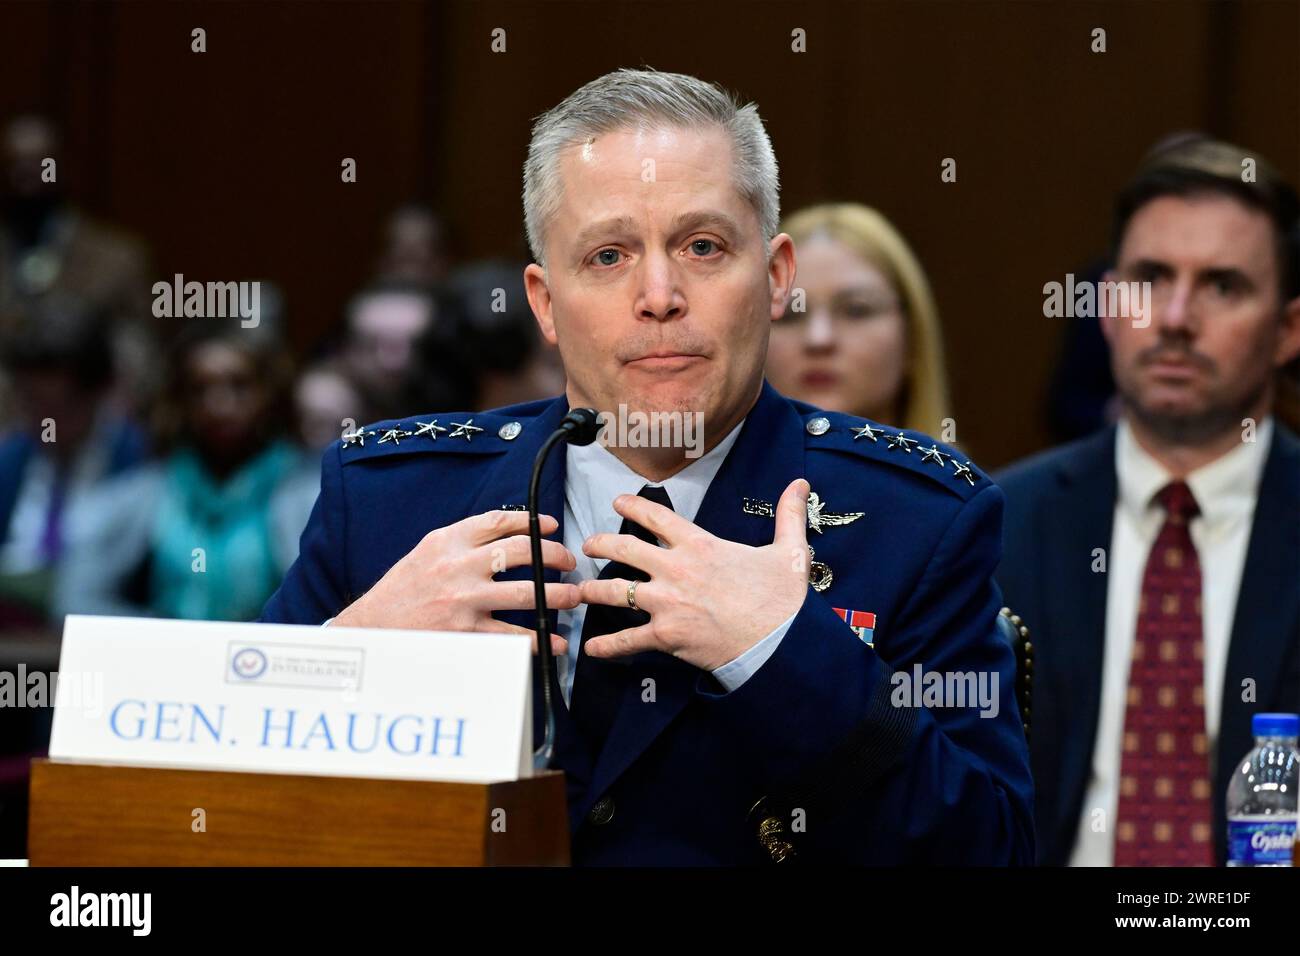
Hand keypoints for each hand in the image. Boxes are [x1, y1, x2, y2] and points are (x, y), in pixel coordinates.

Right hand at [332, 510, 579, 652]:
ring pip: (527, 593)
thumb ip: (463, 541)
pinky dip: (540, 640)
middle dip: (555, 555)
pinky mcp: (467, 633)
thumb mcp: (427, 553)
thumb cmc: (402, 591)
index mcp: (448, 541)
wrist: (371, 628)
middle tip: (569, 563)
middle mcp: (458, 566)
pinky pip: (514, 635)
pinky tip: (554, 642)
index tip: (551, 527)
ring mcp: (464, 600)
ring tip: (573, 598)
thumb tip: (508, 534)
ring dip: (558, 595)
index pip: (499, 522)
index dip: (532, 522)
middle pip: (522, 551)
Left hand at [577, 478, 811, 670]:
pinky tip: (591, 648)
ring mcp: (667, 603)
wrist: (780, 644)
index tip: (617, 502)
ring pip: (615, 591)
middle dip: (600, 544)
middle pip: (623, 549)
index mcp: (700, 545)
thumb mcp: (789, 551)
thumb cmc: (783, 600)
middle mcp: (676, 569)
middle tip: (589, 545)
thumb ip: (789, 515)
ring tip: (581, 591)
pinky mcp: (666, 636)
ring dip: (594, 591)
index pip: (656, 516)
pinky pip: (627, 640)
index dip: (632, 506)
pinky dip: (607, 646)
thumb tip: (800, 484)